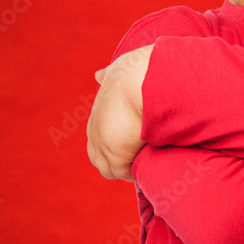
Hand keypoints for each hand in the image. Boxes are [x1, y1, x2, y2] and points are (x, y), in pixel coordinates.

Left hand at [86, 45, 153, 180]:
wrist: (140, 83)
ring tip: (143, 164)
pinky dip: (135, 173)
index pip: (98, 135)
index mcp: (97, 113)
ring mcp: (104, 146)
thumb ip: (108, 74)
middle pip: (97, 156)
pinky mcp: (116, 157)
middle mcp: (95, 132)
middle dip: (115, 158)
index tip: (130, 140)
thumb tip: (98, 75)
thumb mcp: (117, 70)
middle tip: (136, 156)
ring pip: (108, 168)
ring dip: (124, 168)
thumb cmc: (135, 73)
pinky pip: (124, 173)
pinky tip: (148, 167)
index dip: (113, 140)